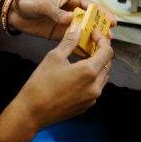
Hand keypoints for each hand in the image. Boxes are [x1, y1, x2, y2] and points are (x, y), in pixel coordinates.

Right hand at [0, 22, 113, 141]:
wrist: (33, 112)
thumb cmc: (41, 83)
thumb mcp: (54, 57)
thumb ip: (69, 42)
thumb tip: (77, 29)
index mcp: (89, 71)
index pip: (107, 51)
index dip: (102, 39)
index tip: (94, 33)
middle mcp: (95, 86)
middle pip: (107, 64)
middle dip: (101, 51)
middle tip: (90, 43)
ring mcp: (92, 98)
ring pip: (103, 77)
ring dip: (98, 65)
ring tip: (85, 57)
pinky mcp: (87, 106)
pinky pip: (96, 88)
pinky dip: (93, 78)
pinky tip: (80, 73)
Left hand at [7, 0, 116, 39]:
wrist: (16, 12)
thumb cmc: (30, 3)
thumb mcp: (43, 6)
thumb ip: (56, 13)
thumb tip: (71, 19)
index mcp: (71, 0)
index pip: (90, 7)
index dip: (102, 14)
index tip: (111, 21)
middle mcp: (72, 12)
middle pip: (90, 20)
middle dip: (100, 29)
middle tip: (109, 38)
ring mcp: (67, 24)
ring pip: (84, 31)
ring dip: (92, 39)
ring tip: (101, 48)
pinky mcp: (60, 34)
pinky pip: (73, 40)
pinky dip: (80, 46)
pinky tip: (87, 54)